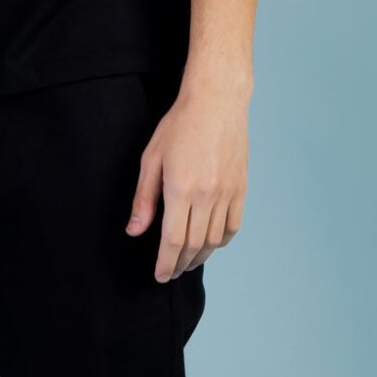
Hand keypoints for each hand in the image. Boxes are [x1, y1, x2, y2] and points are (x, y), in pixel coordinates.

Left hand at [126, 77, 247, 281]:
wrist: (217, 101)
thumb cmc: (179, 125)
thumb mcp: (151, 158)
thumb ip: (144, 198)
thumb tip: (135, 230)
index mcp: (181, 189)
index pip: (173, 241)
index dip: (165, 263)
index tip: (159, 275)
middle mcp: (207, 195)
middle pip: (194, 245)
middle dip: (180, 265)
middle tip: (170, 273)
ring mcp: (227, 192)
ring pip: (215, 240)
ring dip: (200, 256)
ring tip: (187, 262)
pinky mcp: (241, 187)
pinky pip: (233, 225)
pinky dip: (222, 241)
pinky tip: (211, 244)